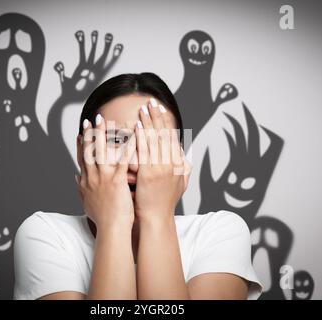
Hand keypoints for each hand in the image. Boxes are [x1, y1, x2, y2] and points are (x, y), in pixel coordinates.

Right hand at [75, 114, 135, 230]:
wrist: (111, 229)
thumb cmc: (102, 218)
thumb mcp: (86, 201)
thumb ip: (80, 187)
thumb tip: (75, 176)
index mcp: (86, 181)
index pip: (81, 158)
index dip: (80, 144)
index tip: (81, 132)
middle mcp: (92, 177)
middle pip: (88, 151)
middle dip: (89, 134)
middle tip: (90, 120)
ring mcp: (103, 178)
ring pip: (100, 151)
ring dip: (103, 134)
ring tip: (105, 121)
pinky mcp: (116, 181)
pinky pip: (121, 160)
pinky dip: (126, 147)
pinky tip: (131, 137)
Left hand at [134, 98, 190, 222]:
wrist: (156, 217)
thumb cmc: (164, 202)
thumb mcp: (180, 184)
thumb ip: (183, 168)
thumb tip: (183, 155)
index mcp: (178, 164)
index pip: (172, 137)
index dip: (166, 122)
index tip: (160, 109)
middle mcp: (172, 163)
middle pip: (165, 134)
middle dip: (158, 116)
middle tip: (152, 101)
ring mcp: (161, 168)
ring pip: (156, 139)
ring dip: (149, 122)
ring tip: (144, 108)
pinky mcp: (150, 174)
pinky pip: (146, 152)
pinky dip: (143, 137)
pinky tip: (138, 126)